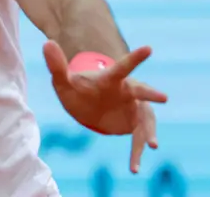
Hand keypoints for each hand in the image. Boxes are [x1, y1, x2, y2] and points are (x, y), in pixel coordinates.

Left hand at [43, 41, 168, 173]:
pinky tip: (133, 168)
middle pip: (140, 92)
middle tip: (163, 98)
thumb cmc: (77, 88)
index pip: (123, 66)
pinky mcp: (134, 125)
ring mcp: (133, 109)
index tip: (148, 48)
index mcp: (111, 78)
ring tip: (152, 145)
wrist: (87, 105)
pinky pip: (139, 139)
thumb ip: (57, 64)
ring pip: (145, 120)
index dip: (134, 58)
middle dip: (150, 94)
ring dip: (149, 132)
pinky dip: (136, 152)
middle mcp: (127, 92)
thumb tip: (46, 42)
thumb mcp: (63, 79)